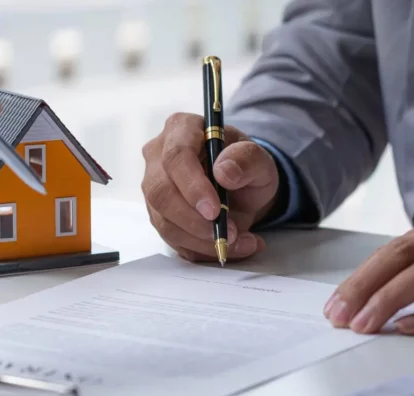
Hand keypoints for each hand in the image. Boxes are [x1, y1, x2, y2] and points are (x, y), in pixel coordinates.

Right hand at [141, 113, 279, 261]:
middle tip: (228, 234)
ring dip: (202, 241)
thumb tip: (224, 172)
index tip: (215, 210)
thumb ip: (247, 159)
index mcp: (181, 129)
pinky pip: (172, 239)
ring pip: (164, 221)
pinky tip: (229, 247)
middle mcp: (158, 156)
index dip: (192, 186)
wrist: (241, 187)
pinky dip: (202, 250)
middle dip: (194, 221)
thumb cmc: (244, 165)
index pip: (176, 156)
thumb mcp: (258, 159)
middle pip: (161, 192)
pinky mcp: (158, 214)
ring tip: (240, 242)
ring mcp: (154, 187)